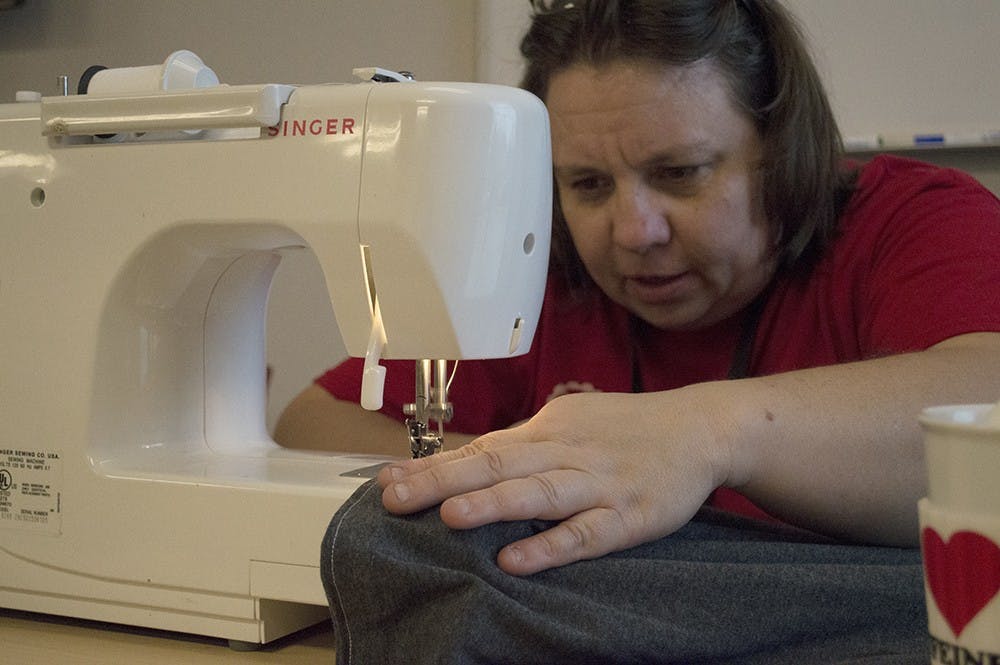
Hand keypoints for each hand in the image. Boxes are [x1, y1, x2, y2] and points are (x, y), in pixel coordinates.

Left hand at [376, 389, 730, 574]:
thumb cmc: (626, 428)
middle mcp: (566, 454)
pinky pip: (585, 534)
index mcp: (548, 431)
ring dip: (492, 505)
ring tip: (448, 516)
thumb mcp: (570, 423)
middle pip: (498, 465)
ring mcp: (598, 484)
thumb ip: (521, 445)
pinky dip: (550, 546)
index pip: (482, 448)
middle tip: (394, 497)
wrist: (700, 428)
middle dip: (443, 481)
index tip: (387, 480)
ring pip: (538, 494)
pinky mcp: (629, 516)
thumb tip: (465, 462)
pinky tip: (516, 560)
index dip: (434, 465)